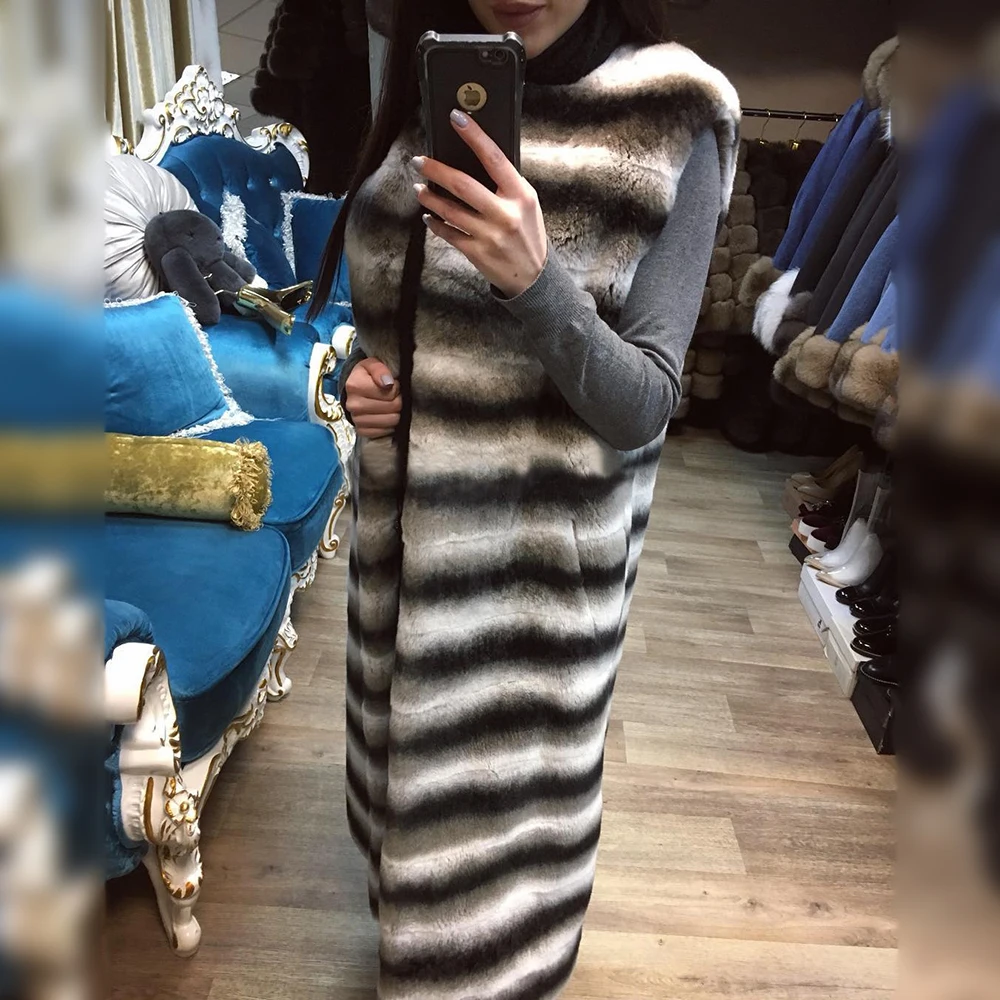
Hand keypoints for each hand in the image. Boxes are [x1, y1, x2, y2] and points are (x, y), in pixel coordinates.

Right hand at [344, 358, 400, 438]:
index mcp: (355, 386)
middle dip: (397, 401)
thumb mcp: (372, 364)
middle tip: (394, 396)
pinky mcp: (361, 430)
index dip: (396, 388)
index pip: (390, 393)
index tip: (392, 385)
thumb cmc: (366, 375)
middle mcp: (353, 405)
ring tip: (390, 405)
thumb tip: (388, 383)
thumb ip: (380, 370)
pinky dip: (388, 425)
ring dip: (395, 413)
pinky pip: (383, 432)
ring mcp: (356, 419)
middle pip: (392, 408)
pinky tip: (385, 415)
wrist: (354, 388)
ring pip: (390, 422)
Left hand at [413, 109, 546, 298]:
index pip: (494, 158)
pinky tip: (428, 216)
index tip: (455, 118)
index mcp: (521, 195)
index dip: (474, 136)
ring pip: (450, 210)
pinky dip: (435, 223)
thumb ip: (505, 184)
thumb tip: (473, 158)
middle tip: (419, 161)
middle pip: (463, 185)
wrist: (533, 277)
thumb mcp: (527, 204)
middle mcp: (505, 214)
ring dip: (429, 198)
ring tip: (420, 189)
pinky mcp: (477, 253)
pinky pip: (449, 233)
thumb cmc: (527, 233)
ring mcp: (490, 235)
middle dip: (436, 171)